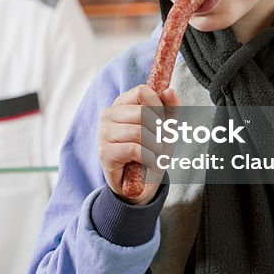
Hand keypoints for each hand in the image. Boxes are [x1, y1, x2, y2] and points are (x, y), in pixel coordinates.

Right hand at [98, 85, 178, 204]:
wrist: (142, 182)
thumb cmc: (151, 150)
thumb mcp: (165, 127)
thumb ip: (169, 108)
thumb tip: (169, 91)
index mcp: (122, 103)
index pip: (142, 91)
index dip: (158, 106)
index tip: (162, 121)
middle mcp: (108, 115)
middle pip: (142, 113)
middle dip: (158, 131)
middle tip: (159, 143)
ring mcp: (104, 134)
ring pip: (139, 132)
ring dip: (155, 147)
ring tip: (153, 154)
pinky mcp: (105, 153)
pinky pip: (134, 150)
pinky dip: (148, 158)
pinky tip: (147, 163)